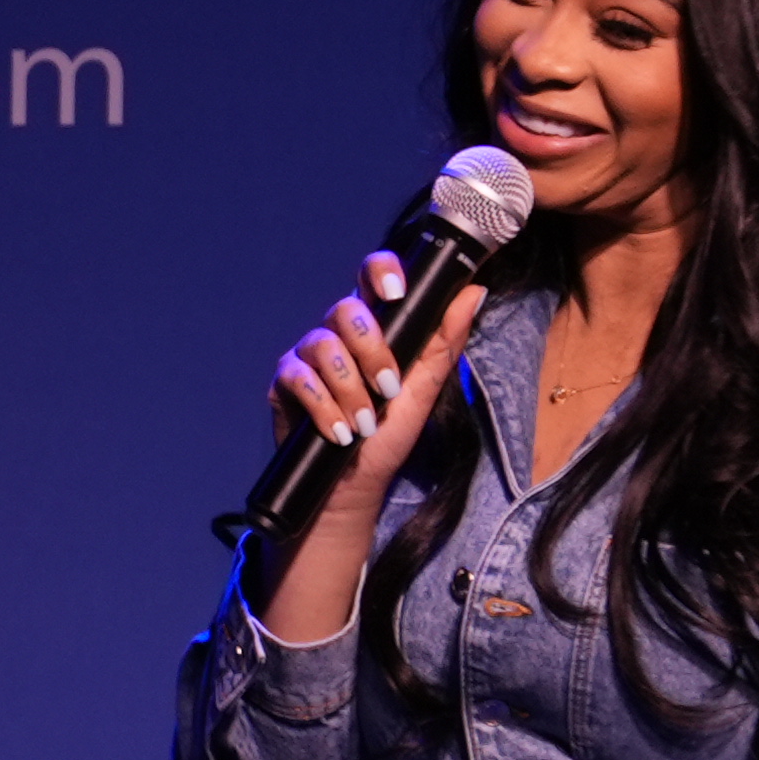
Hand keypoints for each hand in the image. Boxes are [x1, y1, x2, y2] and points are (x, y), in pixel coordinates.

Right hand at [251, 262, 484, 642]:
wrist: (352, 488)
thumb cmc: (388, 437)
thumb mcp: (424, 391)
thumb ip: (445, 342)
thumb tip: (474, 290)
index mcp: (375, 325)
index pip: (373, 275)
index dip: (380, 272)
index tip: (397, 294)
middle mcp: (338, 333)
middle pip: (346, 310)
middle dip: (371, 352)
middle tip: (388, 390)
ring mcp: (308, 356)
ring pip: (322, 344)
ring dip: (348, 388)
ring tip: (364, 423)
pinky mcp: (284, 383)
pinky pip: (298, 378)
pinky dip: (323, 408)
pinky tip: (339, 433)